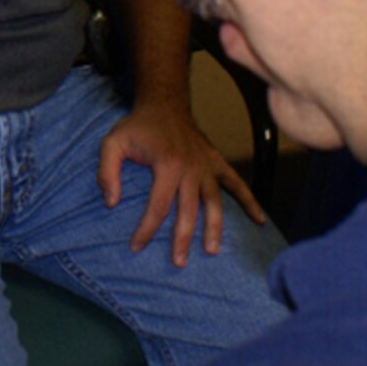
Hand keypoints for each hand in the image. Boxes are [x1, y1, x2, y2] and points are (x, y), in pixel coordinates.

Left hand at [99, 101, 266, 266]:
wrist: (164, 103)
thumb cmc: (137, 127)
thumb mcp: (112, 143)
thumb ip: (107, 172)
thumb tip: (111, 203)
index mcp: (167, 165)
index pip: (158, 206)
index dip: (146, 229)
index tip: (136, 247)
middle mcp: (191, 168)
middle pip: (188, 211)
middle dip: (182, 239)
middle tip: (179, 262)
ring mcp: (206, 166)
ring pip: (214, 203)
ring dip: (214, 228)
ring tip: (211, 251)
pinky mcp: (216, 163)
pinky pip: (236, 183)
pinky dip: (250, 201)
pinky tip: (259, 220)